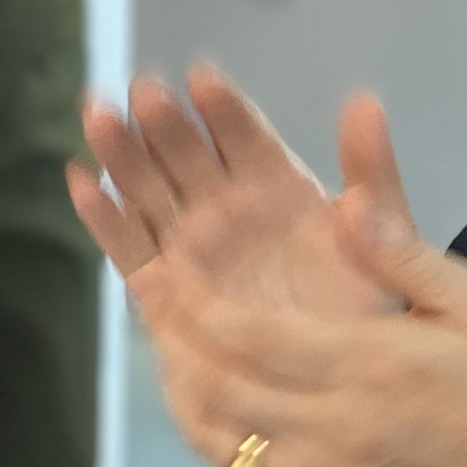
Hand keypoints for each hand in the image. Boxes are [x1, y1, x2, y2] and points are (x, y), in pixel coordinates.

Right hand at [74, 66, 402, 331]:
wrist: (337, 388)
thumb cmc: (366, 312)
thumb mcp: (387, 238)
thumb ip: (373, 174)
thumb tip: (366, 102)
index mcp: (279, 187)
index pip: (245, 138)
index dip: (223, 109)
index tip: (203, 78)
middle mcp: (227, 208)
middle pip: (186, 155)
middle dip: (163, 122)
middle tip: (143, 90)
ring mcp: (192, 246)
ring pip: (148, 192)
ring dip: (122, 154)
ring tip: (99, 114)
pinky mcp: (164, 289)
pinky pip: (128, 249)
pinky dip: (103, 217)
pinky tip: (79, 181)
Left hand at [88, 79, 466, 466]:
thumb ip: (399, 251)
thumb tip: (343, 200)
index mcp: (368, 366)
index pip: (250, 335)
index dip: (194, 302)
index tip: (162, 265)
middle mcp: (334, 428)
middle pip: (218, 385)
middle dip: (173, 338)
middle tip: (149, 297)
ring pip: (217, 436)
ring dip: (181, 390)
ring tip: (164, 345)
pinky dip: (209, 437)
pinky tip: (200, 402)